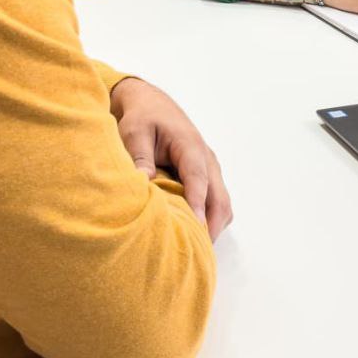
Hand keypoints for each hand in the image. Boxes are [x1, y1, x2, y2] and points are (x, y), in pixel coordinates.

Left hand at [109, 77, 232, 240]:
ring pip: (223, 203)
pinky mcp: (207, 176)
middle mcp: (206, 159)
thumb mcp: (135, 131)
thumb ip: (140, 156)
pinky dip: (211, 219)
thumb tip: (143, 182)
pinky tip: (194, 233)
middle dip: (211, 225)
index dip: (199, 204)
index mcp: (190, 145)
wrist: (152, 104)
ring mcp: (210, 168)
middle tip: (195, 253)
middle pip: (219, 198)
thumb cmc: (143, 117)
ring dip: (213, 225)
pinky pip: (217, 202)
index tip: (197, 228)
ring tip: (196, 249)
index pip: (198, 179)